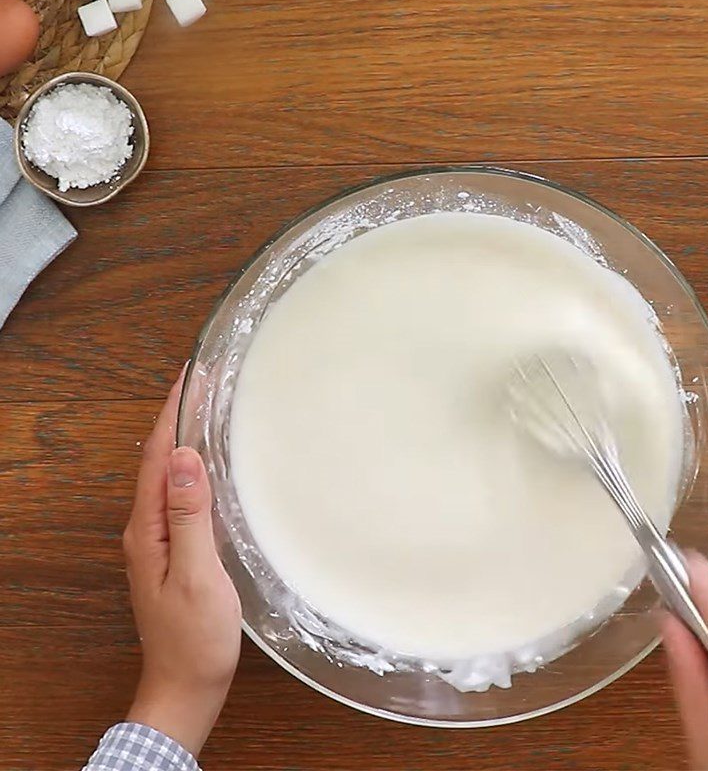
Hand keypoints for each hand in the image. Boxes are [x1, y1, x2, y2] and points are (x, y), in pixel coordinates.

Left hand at [123, 369, 241, 756]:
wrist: (186, 684)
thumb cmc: (196, 637)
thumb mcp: (197, 576)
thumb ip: (189, 517)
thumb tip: (186, 460)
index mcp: (148, 529)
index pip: (159, 458)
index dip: (174, 414)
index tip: (192, 376)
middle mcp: (146, 528)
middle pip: (160, 459)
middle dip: (179, 416)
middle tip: (205, 381)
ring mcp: (158, 539)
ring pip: (170, 475)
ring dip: (185, 437)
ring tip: (207, 408)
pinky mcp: (174, 548)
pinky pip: (180, 494)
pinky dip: (193, 466)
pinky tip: (209, 462)